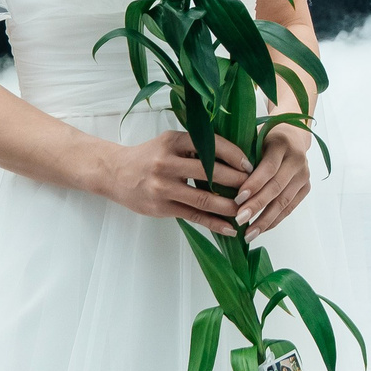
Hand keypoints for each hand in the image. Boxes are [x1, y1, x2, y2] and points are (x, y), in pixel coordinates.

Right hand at [101, 129, 253, 235]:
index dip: (234, 156)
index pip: (212, 146)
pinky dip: (214, 224)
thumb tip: (235, 158)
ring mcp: (163, 186)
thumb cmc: (149, 156)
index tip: (250, 166)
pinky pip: (193, 216)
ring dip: (229, 206)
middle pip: (211, 173)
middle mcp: (168, 162)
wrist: (116, 173)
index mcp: (174, 141)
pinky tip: (229, 228)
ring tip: (246, 210)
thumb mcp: (170, 143)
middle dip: (237, 182)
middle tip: (254, 188)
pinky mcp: (161, 207)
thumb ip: (196, 148)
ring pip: (204, 198)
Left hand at [234, 122, 313, 241]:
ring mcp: (303, 175)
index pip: (269, 167)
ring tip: (248, 234)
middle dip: (257, 205)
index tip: (238, 199)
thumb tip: (218, 176)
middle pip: (276, 187)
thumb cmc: (264, 139)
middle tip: (239, 220)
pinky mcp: (305, 188)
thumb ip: (241, 155)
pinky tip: (260, 229)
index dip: (254, 184)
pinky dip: (274, 221)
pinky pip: (289, 208)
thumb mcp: (254, 138)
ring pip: (284, 201)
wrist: (292, 137)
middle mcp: (297, 159)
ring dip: (265, 220)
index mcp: (282, 143)